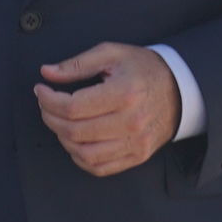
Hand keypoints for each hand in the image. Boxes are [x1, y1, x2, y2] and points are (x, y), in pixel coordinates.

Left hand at [34, 43, 179, 177]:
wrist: (181, 89)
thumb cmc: (143, 68)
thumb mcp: (112, 54)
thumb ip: (77, 63)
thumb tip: (47, 73)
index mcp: (124, 93)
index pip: (73, 106)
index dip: (48, 100)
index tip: (41, 90)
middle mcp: (131, 122)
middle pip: (75, 131)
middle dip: (50, 118)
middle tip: (46, 105)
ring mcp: (136, 143)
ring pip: (85, 154)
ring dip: (63, 139)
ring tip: (59, 122)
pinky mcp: (138, 155)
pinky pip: (100, 167)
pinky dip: (80, 158)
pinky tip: (74, 141)